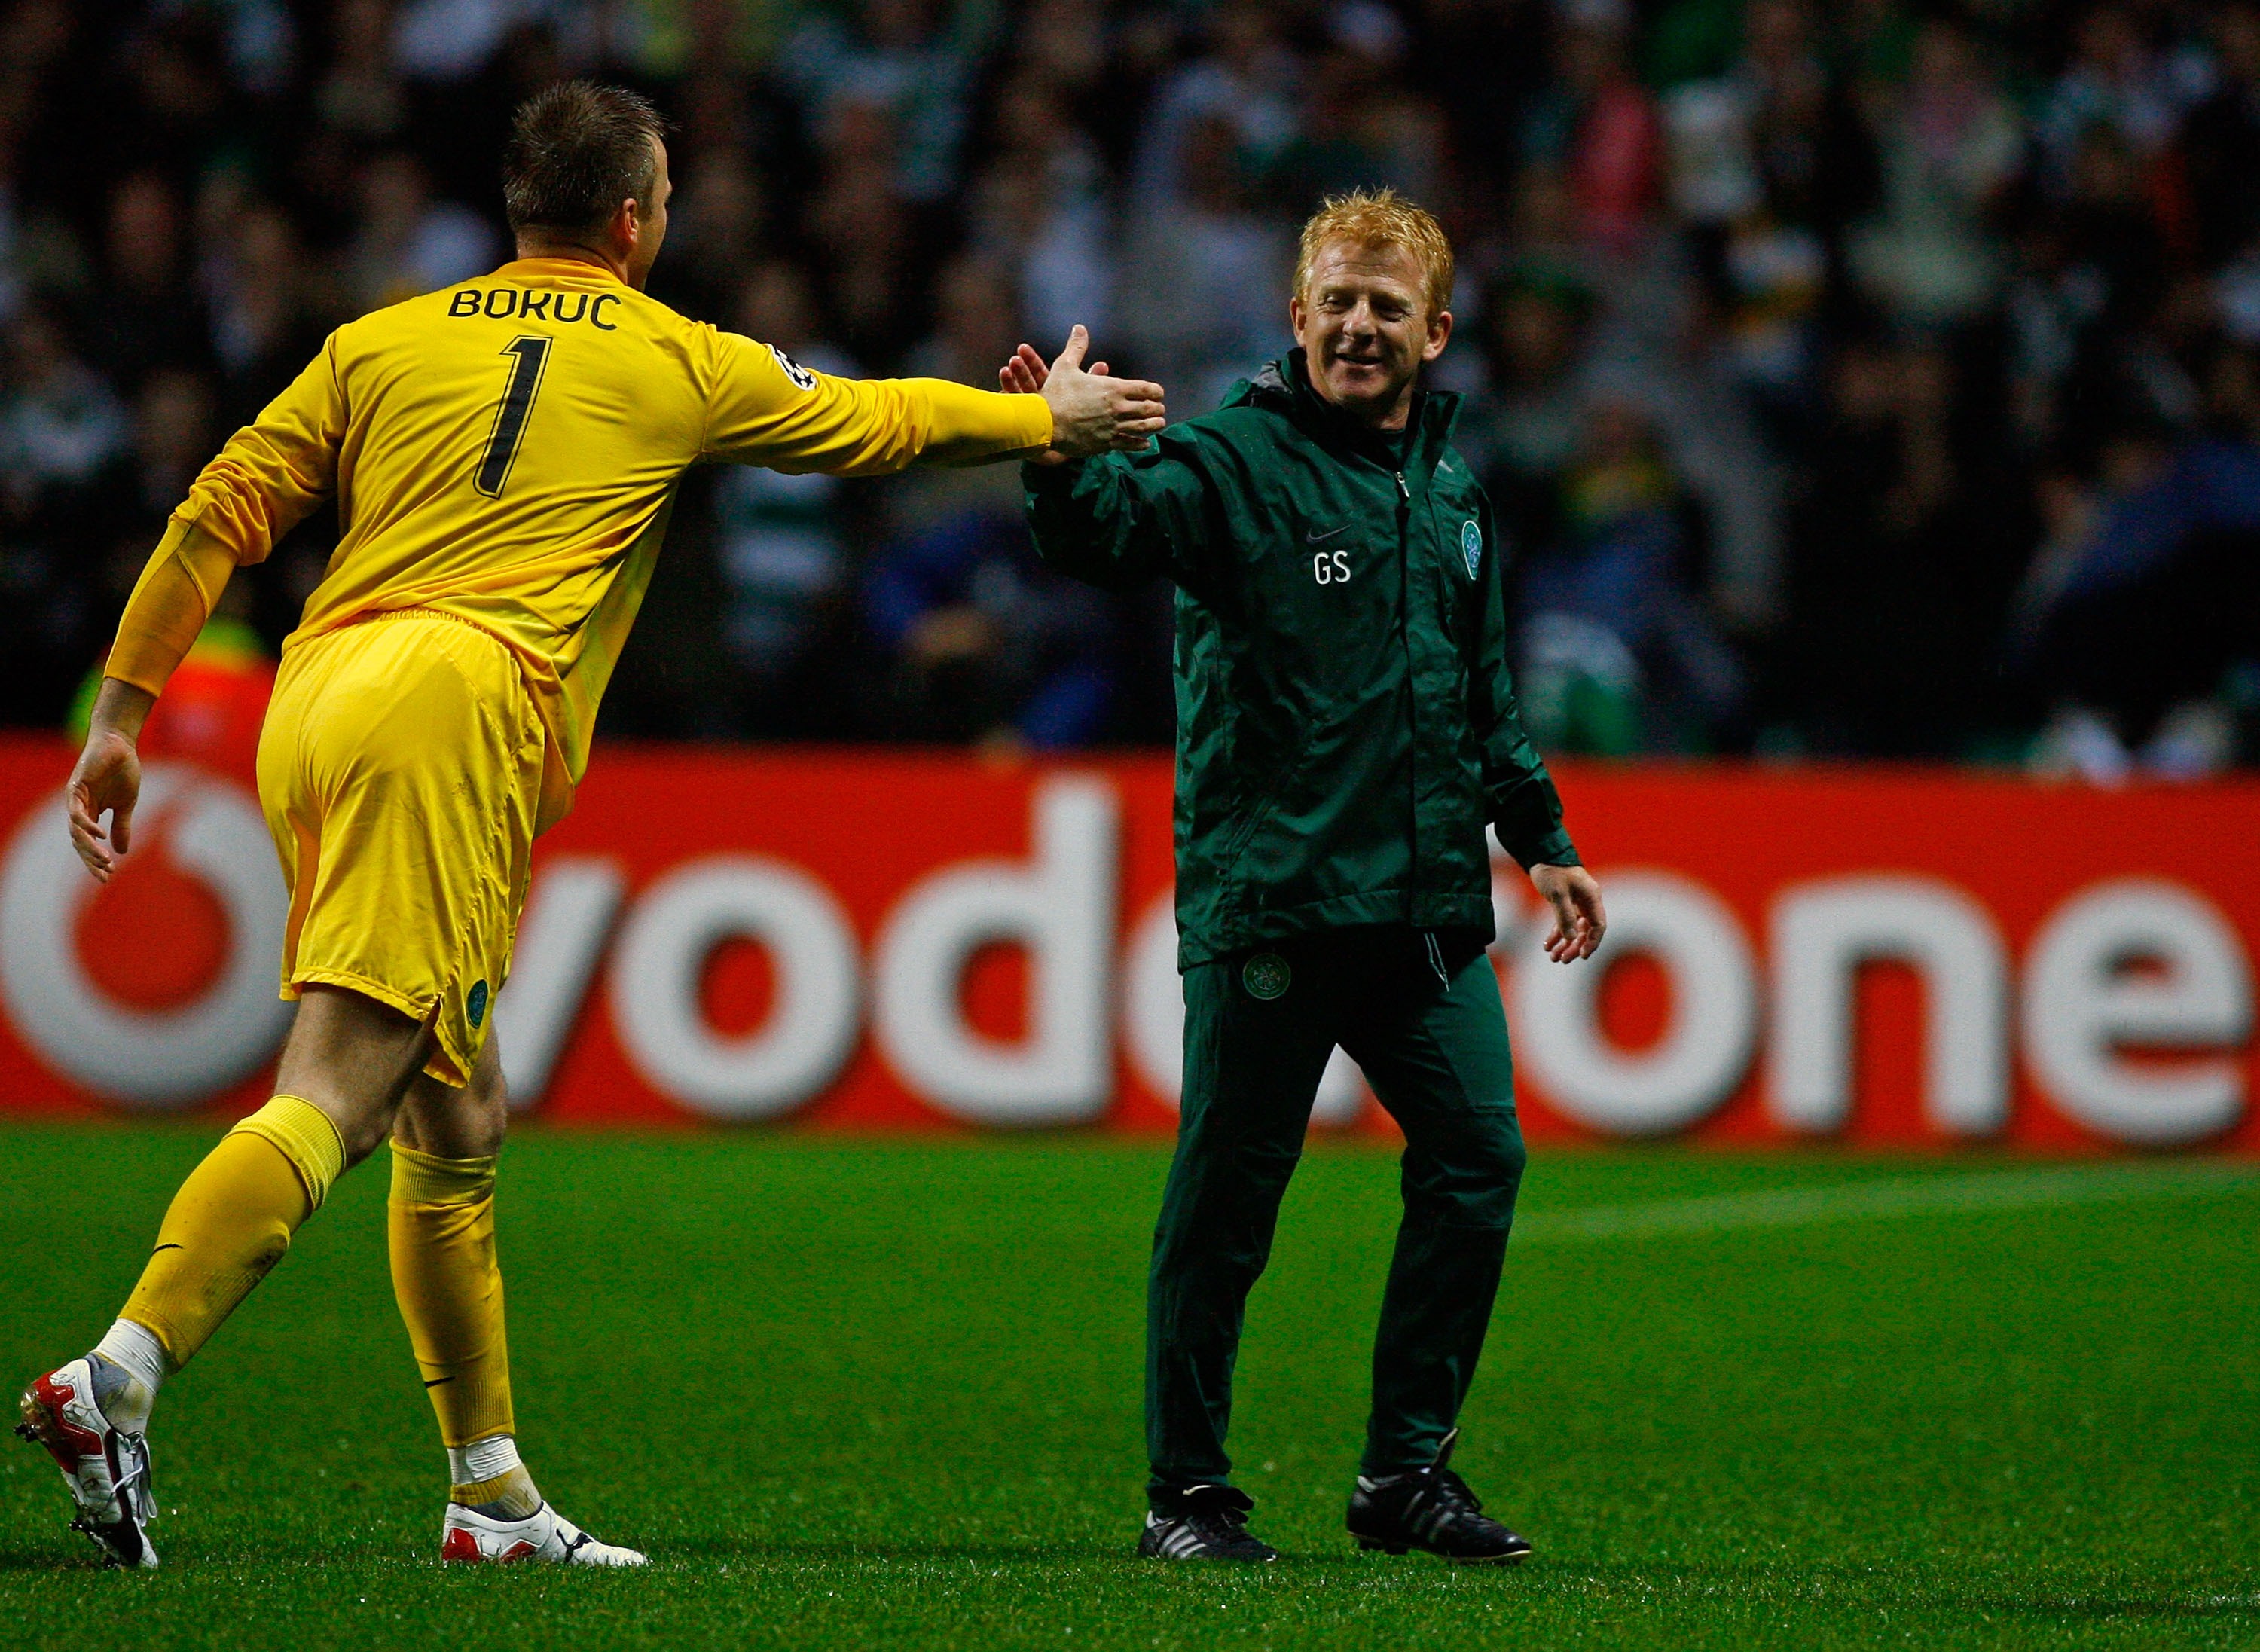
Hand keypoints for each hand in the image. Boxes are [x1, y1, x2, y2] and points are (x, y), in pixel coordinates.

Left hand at [67, 730, 143, 882]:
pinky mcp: (76, 788)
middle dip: (91, 860)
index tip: (108, 876)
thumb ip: (122, 826)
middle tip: (105, 874)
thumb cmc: (122, 771)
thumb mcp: (126, 805)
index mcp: (90, 814)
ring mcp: (75, 799)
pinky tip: (100, 835)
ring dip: (89, 847)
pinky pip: (77, 812)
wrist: (119, 745)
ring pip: (76, 831)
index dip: (95, 861)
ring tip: (104, 859)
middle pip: (79, 842)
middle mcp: (78, 809)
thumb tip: (122, 852)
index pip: (88, 844)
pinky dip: (87, 825)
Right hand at [1003, 328, 1163, 463]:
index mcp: (1114, 388)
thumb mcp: (1065, 366)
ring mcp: (1114, 427)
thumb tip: (1079, 328)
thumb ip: (1076, 347)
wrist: (1044, 423)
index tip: (1158, 393)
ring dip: (1155, 425)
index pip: (1146, 389)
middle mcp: (1118, 408)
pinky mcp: (1106, 443)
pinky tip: (1146, 443)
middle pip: (1149, 409)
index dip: (1155, 391)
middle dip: (1157, 408)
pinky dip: (1141, 444)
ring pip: (1143, 427)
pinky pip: (1130, 444)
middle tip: (1160, 409)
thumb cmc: (1055, 393)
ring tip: (1159, 424)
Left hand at [1530, 863, 1604, 962]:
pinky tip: (1547, 945)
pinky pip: (1563, 923)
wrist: (1541, 854)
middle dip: (1575, 947)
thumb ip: (1565, 915)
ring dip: (1565, 944)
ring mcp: (1576, 903)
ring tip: (1553, 958)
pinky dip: (1556, 934)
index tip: (1582, 955)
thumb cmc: (1552, 870)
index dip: (1592, 942)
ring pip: (1574, 929)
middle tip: (1562, 960)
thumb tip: (1571, 938)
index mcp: (1591, 898)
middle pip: (1585, 931)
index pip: (1598, 925)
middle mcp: (1587, 902)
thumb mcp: (1558, 893)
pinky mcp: (1565, 903)